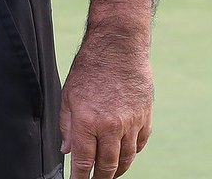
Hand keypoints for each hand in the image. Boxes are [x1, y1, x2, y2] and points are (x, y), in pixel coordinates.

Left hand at [60, 34, 152, 177]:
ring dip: (117, 169)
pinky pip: (140, 144)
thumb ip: (67, 124)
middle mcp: (111, 125)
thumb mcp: (68, 93)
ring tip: (109, 173)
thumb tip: (67, 150)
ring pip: (126, 158)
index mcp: (88, 120)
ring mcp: (131, 123)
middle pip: (108, 165)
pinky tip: (125, 154)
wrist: (118, 46)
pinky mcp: (145, 118)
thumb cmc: (90, 66)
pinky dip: (132, 153)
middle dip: (100, 177)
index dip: (80, 177)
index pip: (84, 160)